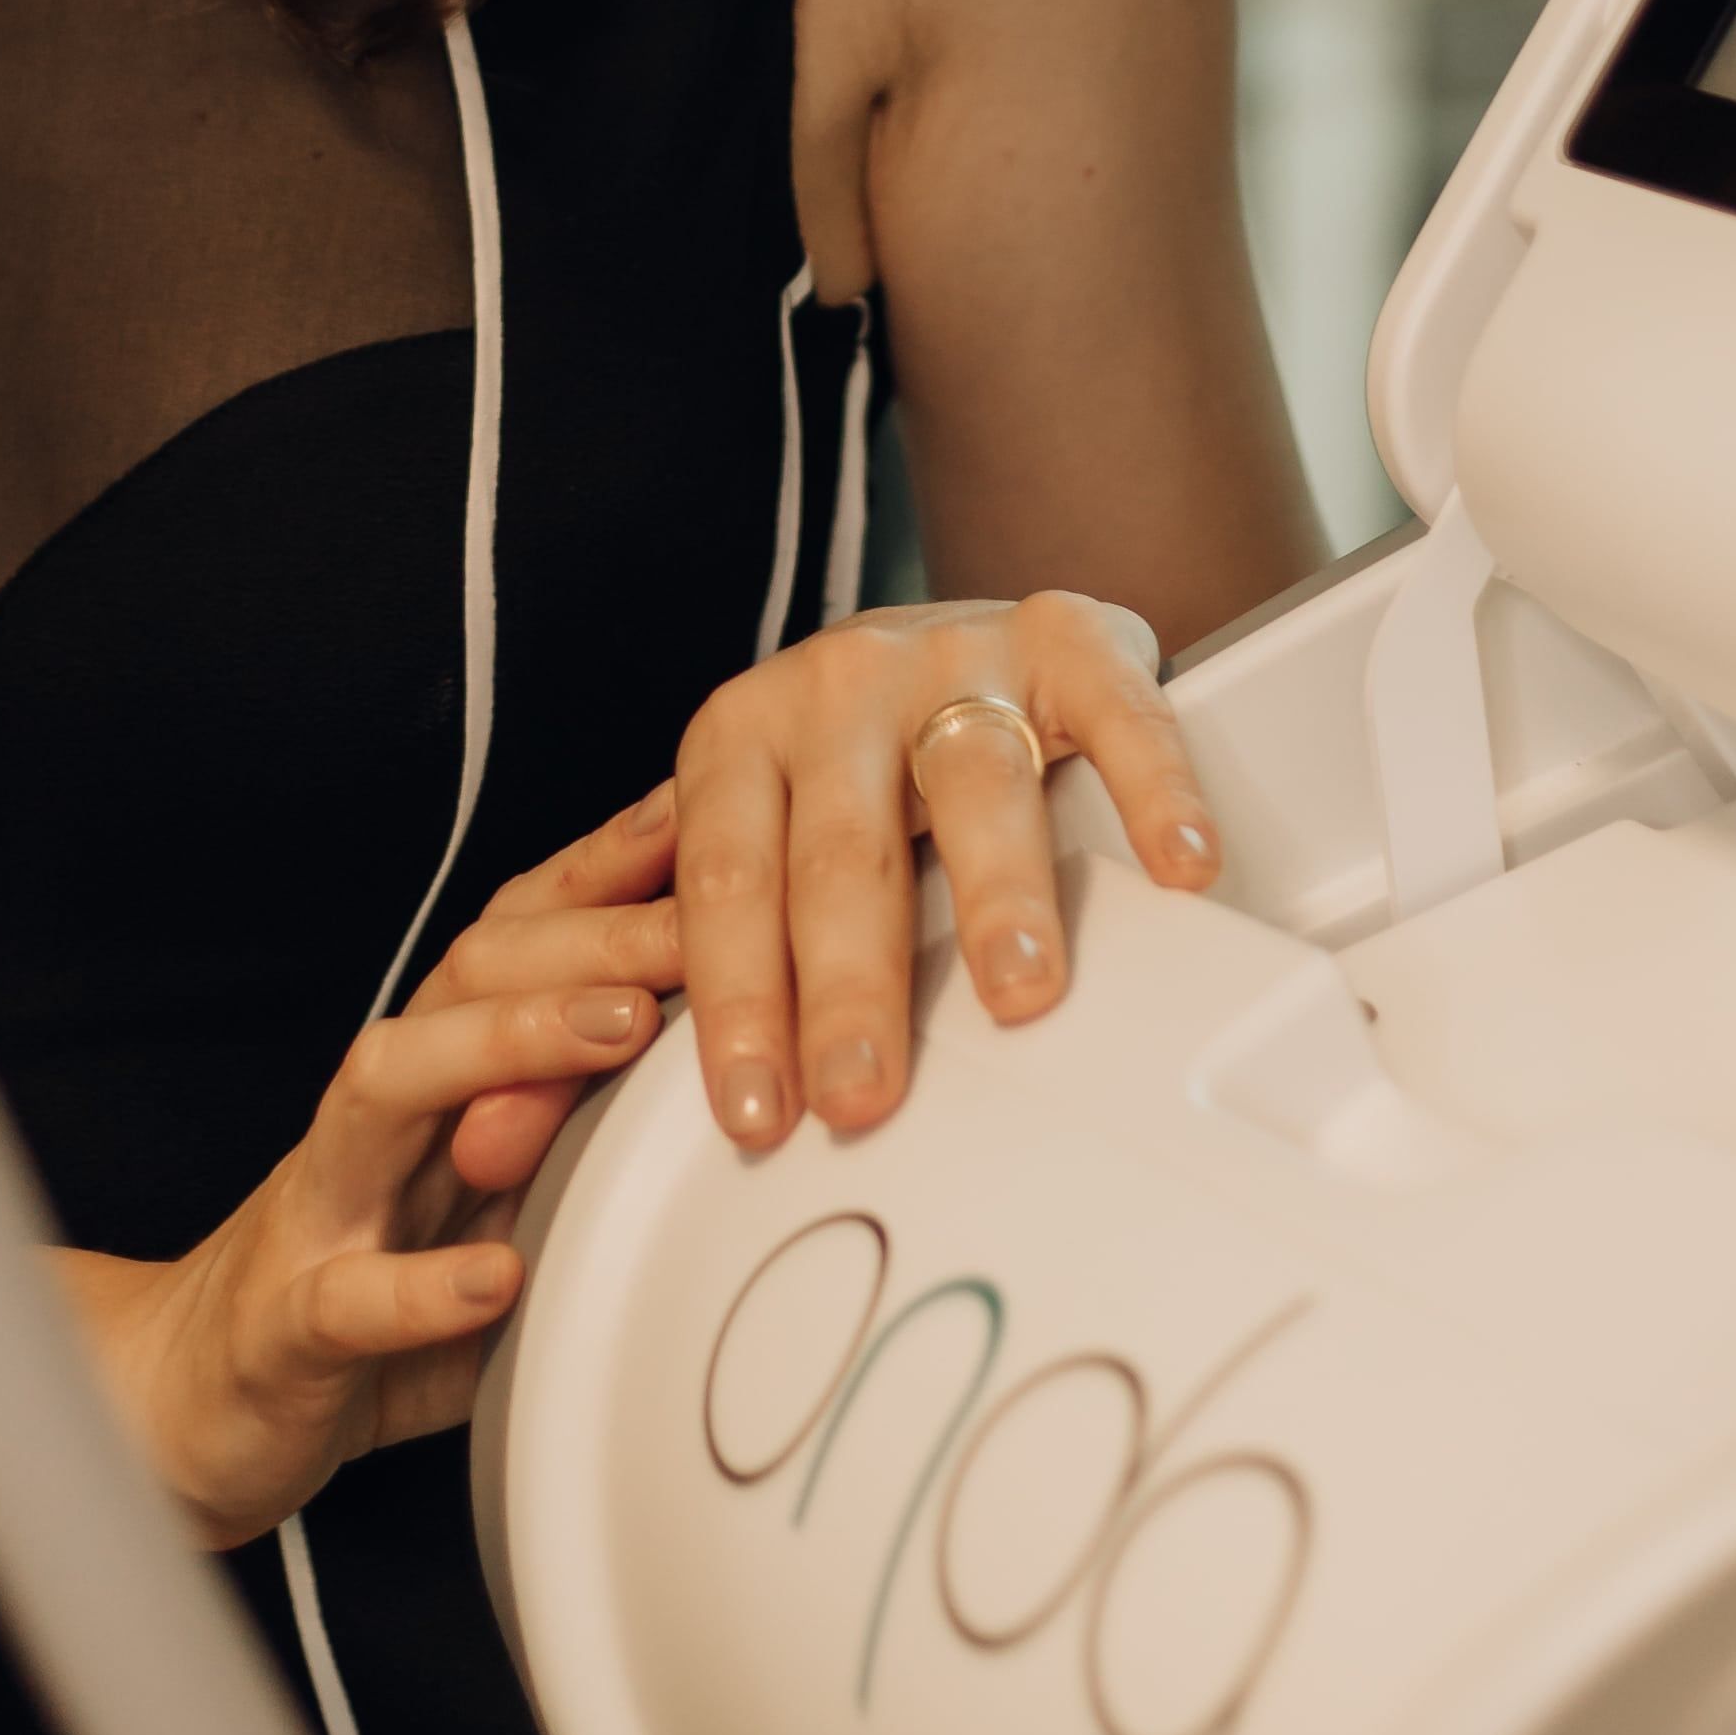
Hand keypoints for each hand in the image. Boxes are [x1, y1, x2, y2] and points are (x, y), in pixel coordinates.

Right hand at [69, 803, 689, 1548]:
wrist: (201, 1402)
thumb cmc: (372, 1284)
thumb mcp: (494, 1193)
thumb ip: (580, 1122)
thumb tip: (730, 1048)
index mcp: (433, 1080)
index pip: (515, 940)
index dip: (603, 872)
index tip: (706, 814)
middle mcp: (374, 1118)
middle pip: (465, 979)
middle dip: (586, 937)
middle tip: (699, 925)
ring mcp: (322, 1210)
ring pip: (389, 1085)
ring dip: (503, 1045)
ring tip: (616, 1034)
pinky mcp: (286, 1327)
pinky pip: (348, 1296)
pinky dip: (422, 1290)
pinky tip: (496, 1279)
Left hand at [667, 593, 1222, 1156]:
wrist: (948, 628)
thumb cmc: (840, 752)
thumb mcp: (741, 818)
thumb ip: (668, 927)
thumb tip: (556, 1074)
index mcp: (741, 735)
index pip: (728, 879)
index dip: (738, 999)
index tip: (758, 1107)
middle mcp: (840, 687)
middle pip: (843, 850)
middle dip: (849, 986)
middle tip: (861, 1090)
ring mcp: (958, 657)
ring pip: (973, 782)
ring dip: (996, 894)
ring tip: (1017, 991)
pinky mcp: (1070, 641)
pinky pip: (1118, 716)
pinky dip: (1154, 791)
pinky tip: (1179, 866)